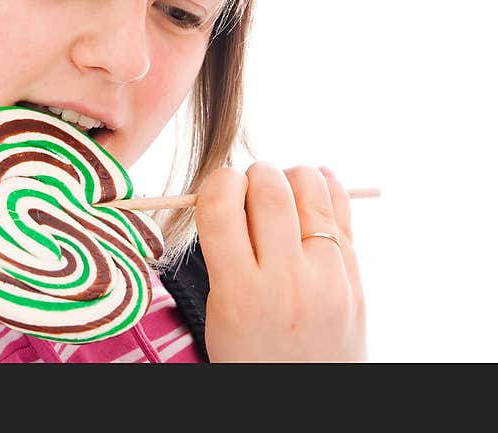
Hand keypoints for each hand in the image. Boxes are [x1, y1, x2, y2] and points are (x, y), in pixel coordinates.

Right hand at [194, 162, 366, 361]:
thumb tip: (231, 189)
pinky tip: (311, 191)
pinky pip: (343, 209)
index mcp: (240, 292)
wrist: (305, 398)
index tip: (220, 191)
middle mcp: (287, 281)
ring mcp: (328, 277)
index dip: (217, 184)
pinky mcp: (355, 275)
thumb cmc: (251, 352)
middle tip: (250, 188)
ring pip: (312, 188)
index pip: (221, 205)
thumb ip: (223, 252)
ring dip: (290, 177)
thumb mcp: (220, 310)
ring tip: (282, 192)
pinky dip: (325, 187)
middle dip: (255, 175)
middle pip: (270, 189)